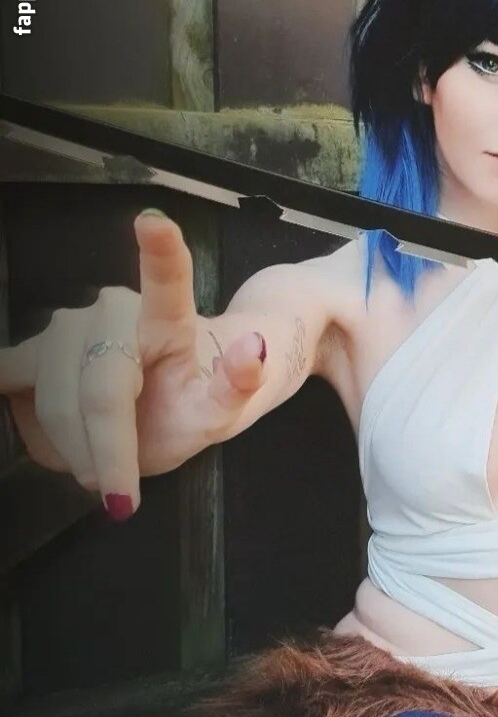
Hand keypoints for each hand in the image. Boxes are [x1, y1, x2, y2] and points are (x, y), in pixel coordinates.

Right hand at [0, 209, 267, 519]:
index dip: (161, 253)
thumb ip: (238, 385)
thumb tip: (254, 347)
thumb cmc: (196, 399)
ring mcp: (64, 325)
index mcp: (170, 319)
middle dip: (104, 450)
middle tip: (120, 492)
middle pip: (97, 390)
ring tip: (100, 468)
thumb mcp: (225, 408)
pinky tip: (54, 444)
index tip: (154, 223)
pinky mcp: (30, 349)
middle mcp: (112, 311)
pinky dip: (32, 430)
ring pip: (50, 398)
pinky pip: (14, 390)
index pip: (168, 283)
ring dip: (70, 449)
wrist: (164, 395)